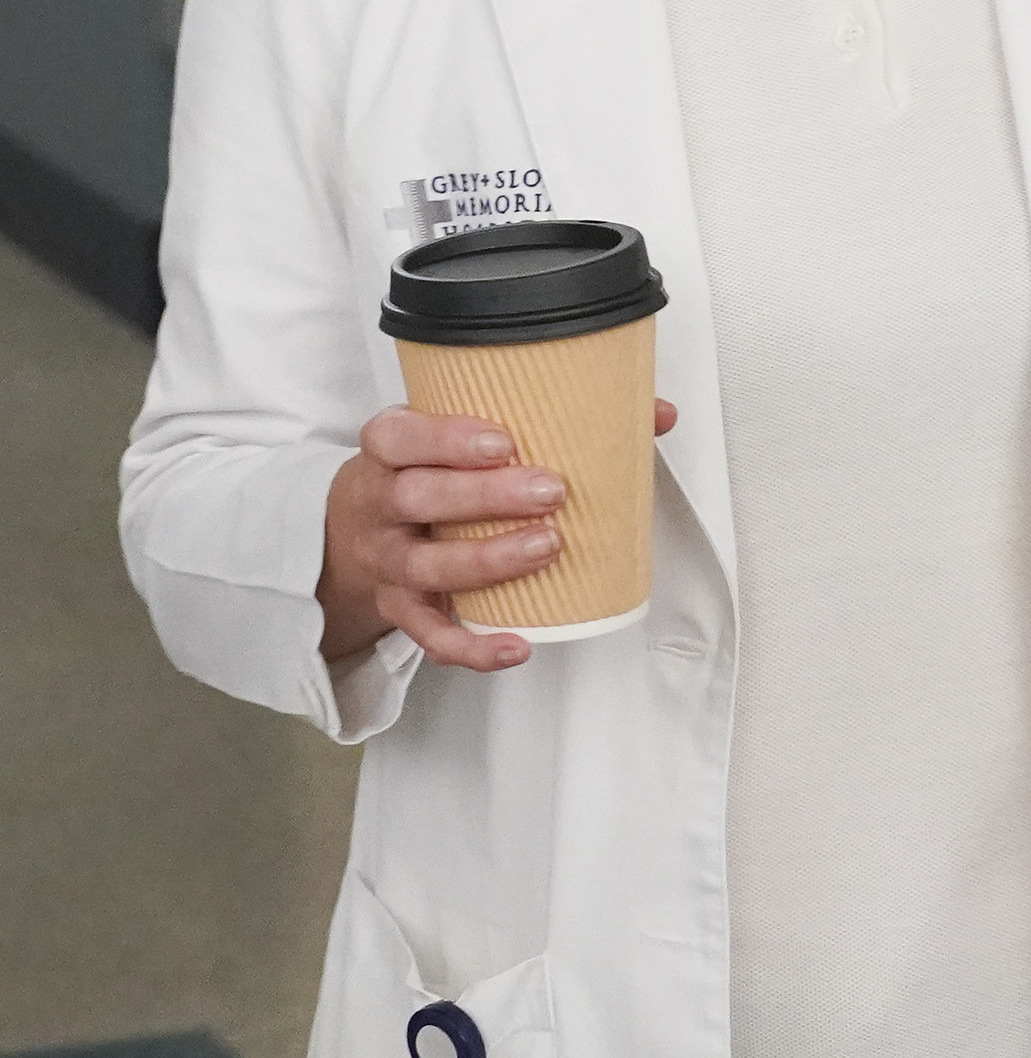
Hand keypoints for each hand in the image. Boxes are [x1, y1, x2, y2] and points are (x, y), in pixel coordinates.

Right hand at [318, 398, 678, 672]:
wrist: (350, 530)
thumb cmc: (425, 470)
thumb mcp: (455, 434)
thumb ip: (544, 414)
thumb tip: (653, 412)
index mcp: (389, 451)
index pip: (398, 438)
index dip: (444, 438)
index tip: (502, 441)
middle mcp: (380, 505)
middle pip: (418, 498)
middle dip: (484, 496)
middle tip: (549, 491)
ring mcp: (388, 562)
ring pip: (427, 568)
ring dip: (488, 561)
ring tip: (547, 548)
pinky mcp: (401, 610)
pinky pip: (432, 635)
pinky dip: (473, 645)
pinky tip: (517, 642)